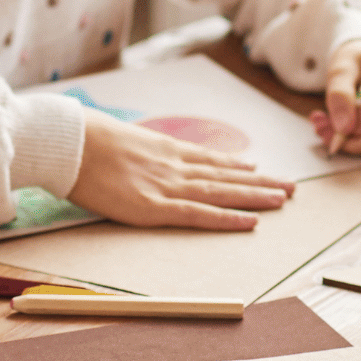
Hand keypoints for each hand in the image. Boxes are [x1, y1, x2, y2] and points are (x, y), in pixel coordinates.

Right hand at [69, 111, 294, 229]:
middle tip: (289, 186)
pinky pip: (199, 215)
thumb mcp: (118, 138)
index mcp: (163, 149)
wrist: (71, 142)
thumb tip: (135, 152)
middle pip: (225, 175)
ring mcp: (167, 186)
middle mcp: (174, 166)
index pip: (208, 159)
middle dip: (260, 181)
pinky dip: (227, 218)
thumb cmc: (84, 139)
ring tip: (283, 198)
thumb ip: (136, 149)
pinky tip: (251, 221)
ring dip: (255, 196)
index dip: (235, 165)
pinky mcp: (155, 208)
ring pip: (222, 192)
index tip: (257, 168)